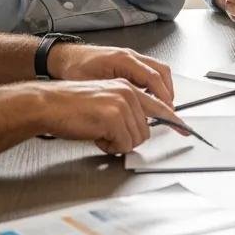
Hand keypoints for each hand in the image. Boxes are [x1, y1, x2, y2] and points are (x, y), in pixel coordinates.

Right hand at [31, 79, 176, 154]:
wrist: (49, 105)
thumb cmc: (71, 106)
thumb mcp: (105, 101)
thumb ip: (126, 110)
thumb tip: (139, 128)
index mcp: (128, 87)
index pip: (160, 106)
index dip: (174, 121)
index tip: (186, 130)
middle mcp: (129, 92)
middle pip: (146, 130)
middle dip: (127, 139)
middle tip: (107, 134)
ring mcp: (122, 104)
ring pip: (136, 139)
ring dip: (117, 143)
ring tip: (98, 132)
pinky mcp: (114, 117)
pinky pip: (123, 144)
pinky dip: (109, 146)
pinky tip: (95, 136)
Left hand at [46, 43, 173, 104]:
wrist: (64, 57)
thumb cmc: (73, 70)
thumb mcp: (92, 87)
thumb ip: (113, 99)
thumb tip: (128, 116)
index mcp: (123, 61)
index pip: (153, 78)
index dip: (162, 97)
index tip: (168, 113)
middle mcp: (130, 56)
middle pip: (161, 72)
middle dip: (168, 93)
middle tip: (169, 112)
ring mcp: (130, 57)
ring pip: (158, 70)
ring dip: (163, 89)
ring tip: (161, 107)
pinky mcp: (128, 61)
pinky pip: (149, 71)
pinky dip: (154, 85)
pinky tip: (147, 98)